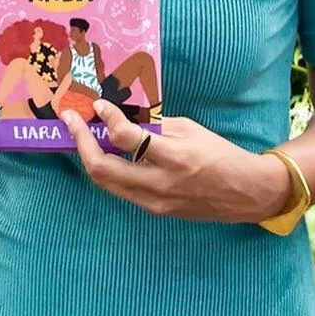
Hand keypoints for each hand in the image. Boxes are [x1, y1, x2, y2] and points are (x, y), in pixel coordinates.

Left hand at [61, 99, 289, 224]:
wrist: (244, 193)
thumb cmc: (219, 154)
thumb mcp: (189, 129)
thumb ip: (153, 127)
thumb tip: (121, 117)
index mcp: (173, 157)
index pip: (127, 138)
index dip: (107, 118)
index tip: (98, 105)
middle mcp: (159, 184)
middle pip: (102, 169)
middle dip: (80, 142)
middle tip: (71, 120)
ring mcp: (153, 202)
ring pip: (106, 182)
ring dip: (90, 156)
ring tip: (83, 134)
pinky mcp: (153, 210)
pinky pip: (122, 189)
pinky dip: (110, 169)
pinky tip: (107, 153)